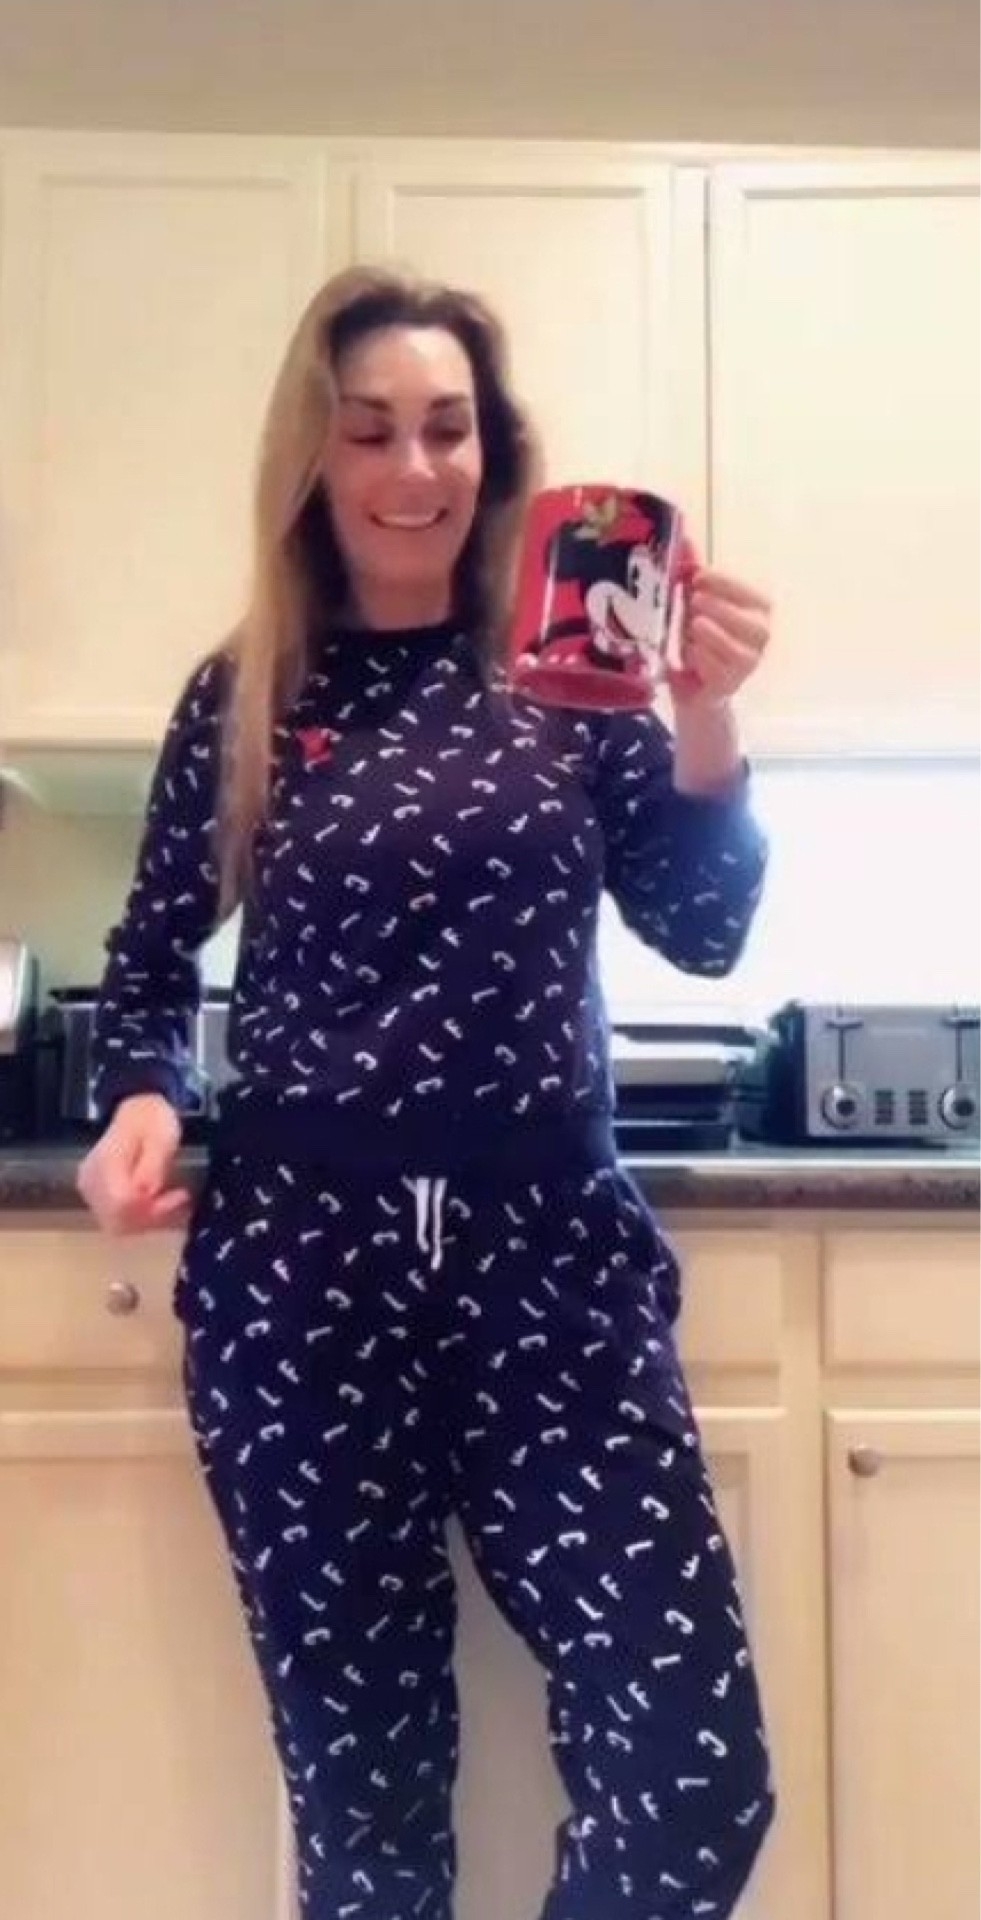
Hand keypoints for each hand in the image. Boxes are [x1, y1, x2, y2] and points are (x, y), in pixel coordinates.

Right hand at [76, 1093, 189, 1235]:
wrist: (136, 1112)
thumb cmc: (151, 1120)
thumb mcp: (162, 1136)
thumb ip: (153, 1165)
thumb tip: (145, 1192)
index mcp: (105, 1163)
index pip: (120, 1203)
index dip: (150, 1209)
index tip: (178, 1196)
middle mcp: (91, 1179)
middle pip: (116, 1219)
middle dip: (151, 1217)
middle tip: (177, 1199)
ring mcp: (90, 1189)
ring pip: (116, 1223)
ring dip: (146, 1219)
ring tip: (170, 1200)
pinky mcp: (95, 1195)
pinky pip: (114, 1218)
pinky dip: (138, 1216)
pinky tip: (156, 1203)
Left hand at [668, 569, 770, 710]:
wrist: (693, 685)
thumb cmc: (699, 637)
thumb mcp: (694, 602)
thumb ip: (692, 573)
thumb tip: (683, 539)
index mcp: (758, 611)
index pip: (751, 595)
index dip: (725, 584)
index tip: (698, 577)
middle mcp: (760, 638)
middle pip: (752, 624)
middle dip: (721, 609)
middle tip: (695, 601)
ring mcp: (748, 664)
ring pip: (737, 649)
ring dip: (712, 634)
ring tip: (694, 626)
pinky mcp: (729, 685)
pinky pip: (719, 671)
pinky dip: (703, 659)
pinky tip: (691, 653)